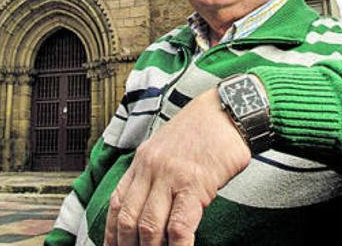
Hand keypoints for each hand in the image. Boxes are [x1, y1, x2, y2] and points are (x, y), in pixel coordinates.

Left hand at [104, 88, 251, 245]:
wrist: (228, 110)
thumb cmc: (204, 130)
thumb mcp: (169, 147)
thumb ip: (156, 173)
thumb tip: (152, 205)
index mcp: (142, 160)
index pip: (117, 202)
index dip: (112, 232)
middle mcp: (150, 168)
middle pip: (129, 219)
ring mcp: (171, 177)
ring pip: (149, 226)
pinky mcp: (194, 185)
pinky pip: (179, 226)